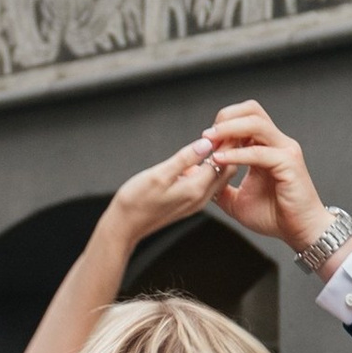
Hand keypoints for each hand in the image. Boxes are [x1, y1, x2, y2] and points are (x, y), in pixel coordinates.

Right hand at [107, 134, 224, 251]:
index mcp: (195, 189)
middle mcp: (200, 198)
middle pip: (227, 171)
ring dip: (218, 160)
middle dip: (227, 152)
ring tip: (210, 142)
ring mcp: (196, 203)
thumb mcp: (159, 174)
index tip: (227, 127)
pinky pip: (207, 184)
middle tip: (221, 132)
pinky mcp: (189, 204)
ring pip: (218, 178)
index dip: (226, 143)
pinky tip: (196, 160)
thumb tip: (205, 144)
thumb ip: (184, 159)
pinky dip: (207, 170)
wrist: (124, 225)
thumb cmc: (136, 200)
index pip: (223, 162)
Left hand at [206, 103, 328, 255]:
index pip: (244, 117)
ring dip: (229, 130)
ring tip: (211, 142)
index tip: (204, 140)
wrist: (299, 231)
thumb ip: (218, 186)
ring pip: (256, 123)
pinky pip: (259, 152)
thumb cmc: (274, 216)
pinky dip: (237, 154)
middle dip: (226, 118)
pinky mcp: (289, 163)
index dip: (222, 124)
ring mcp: (285, 150)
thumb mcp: (236, 200)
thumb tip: (197, 178)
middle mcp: (277, 143)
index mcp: (265, 147)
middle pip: (251, 110)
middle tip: (207, 135)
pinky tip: (220, 160)